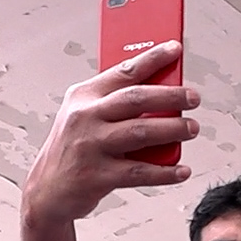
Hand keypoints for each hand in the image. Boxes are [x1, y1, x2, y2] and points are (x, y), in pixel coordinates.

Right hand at [21, 41, 198, 227]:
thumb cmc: (73, 148)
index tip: (175, 49)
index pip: (123, 71)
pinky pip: (139, 172)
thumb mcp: (84, 116)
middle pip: (136, 99)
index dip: (152, 58)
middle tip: (193, 98)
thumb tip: (163, 95)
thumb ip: (114, 103)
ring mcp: (91, 147)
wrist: (46, 190)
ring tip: (192, 128)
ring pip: (141, 132)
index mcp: (83, 96)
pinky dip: (164, 172)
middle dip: (171, 96)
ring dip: (172, 129)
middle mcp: (85, 118)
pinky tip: (181, 170)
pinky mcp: (97, 176)